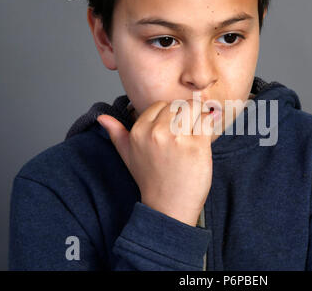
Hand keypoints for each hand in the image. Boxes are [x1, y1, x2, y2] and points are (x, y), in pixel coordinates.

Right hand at [97, 99, 218, 226]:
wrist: (168, 207)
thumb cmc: (151, 181)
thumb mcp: (128, 156)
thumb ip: (117, 134)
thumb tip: (102, 118)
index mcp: (139, 131)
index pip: (160, 105)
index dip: (170, 115)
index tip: (174, 128)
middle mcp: (157, 132)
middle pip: (178, 105)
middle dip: (186, 114)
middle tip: (189, 130)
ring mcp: (178, 138)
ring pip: (194, 109)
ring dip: (200, 117)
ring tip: (198, 132)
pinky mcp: (198, 146)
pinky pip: (207, 121)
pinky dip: (210, 125)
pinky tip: (205, 138)